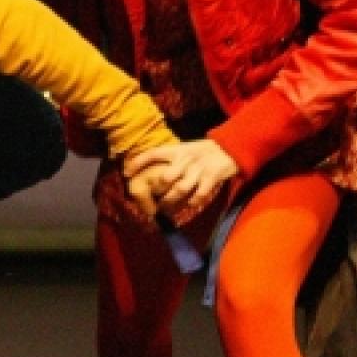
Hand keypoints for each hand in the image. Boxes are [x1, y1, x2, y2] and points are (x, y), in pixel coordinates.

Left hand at [121, 140, 237, 219]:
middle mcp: (186, 159)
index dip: (138, 162)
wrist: (229, 148)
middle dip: (158, 192)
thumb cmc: (202, 152)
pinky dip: (192, 202)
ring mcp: (199, 169)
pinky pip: (198, 195)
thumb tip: (149, 171)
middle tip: (153, 201)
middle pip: (165, 178)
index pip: (153, 153)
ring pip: (180, 189)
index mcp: (177, 150)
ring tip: (165, 208)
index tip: (126, 173)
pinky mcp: (212, 177)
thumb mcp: (184, 149)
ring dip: (171, 202)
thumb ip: (170, 159)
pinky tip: (189, 205)